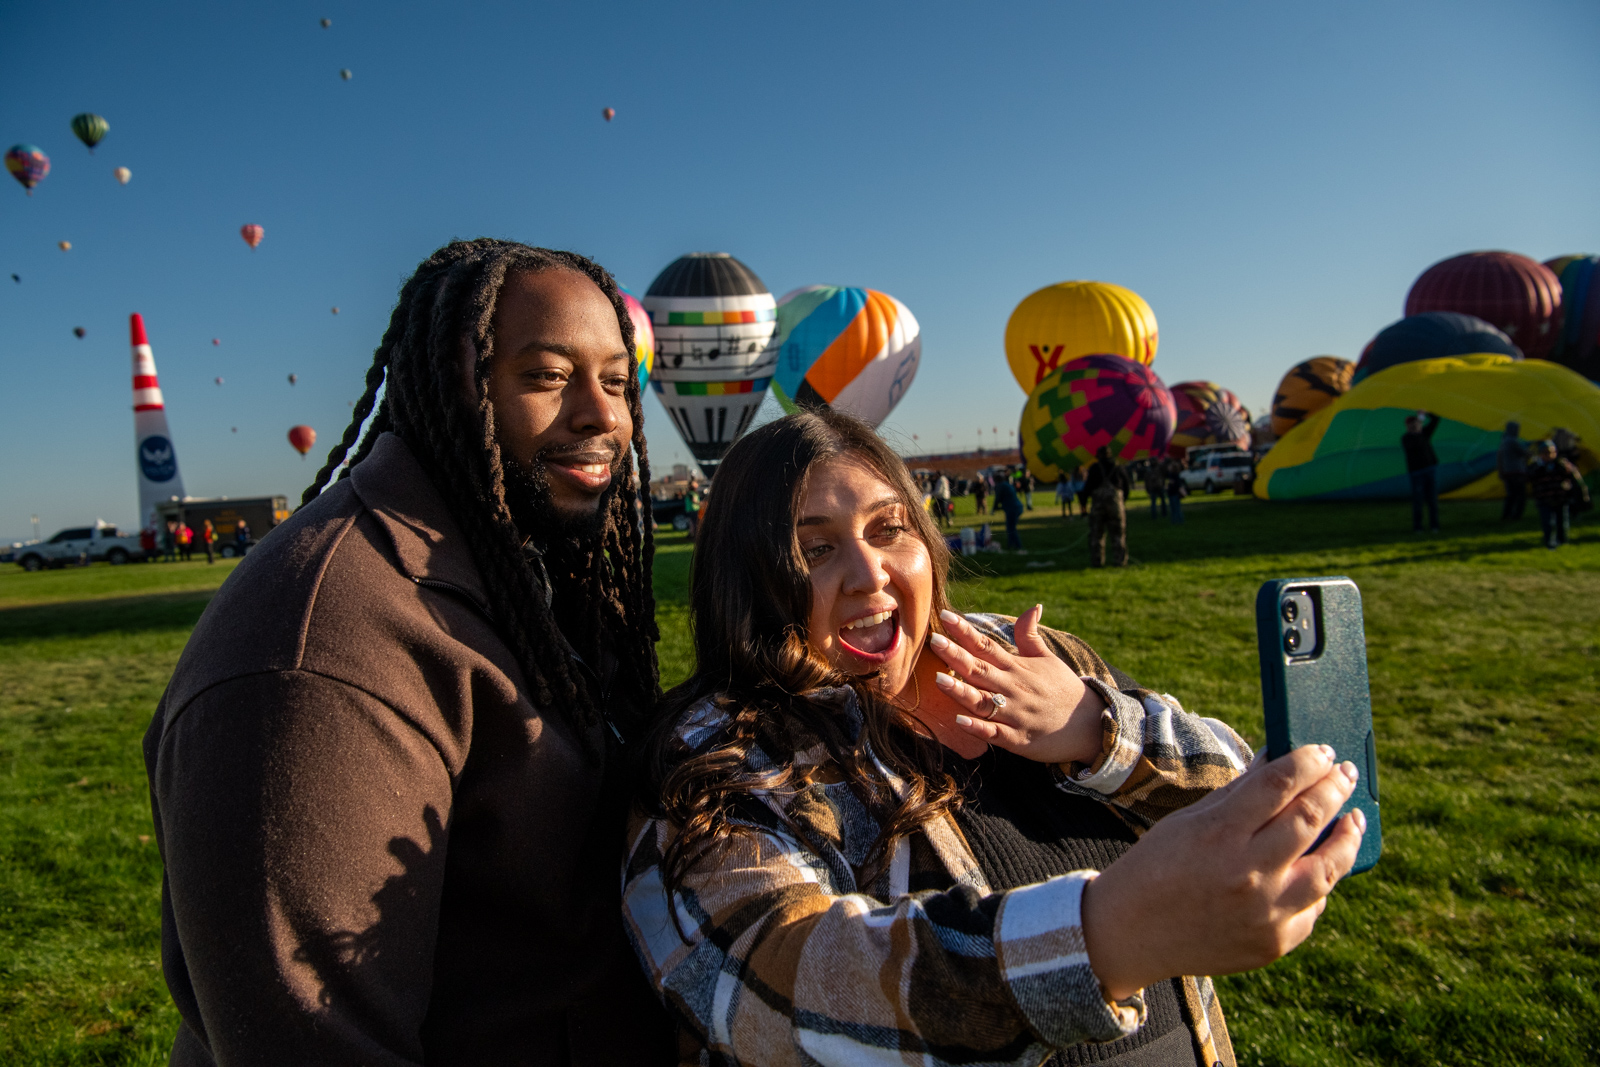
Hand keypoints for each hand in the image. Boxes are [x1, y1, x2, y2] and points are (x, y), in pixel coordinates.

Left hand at [926, 606, 1106, 764]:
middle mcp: (1013, 688)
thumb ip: (1030, 635)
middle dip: (955, 655)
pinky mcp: (1018, 739)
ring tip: (938, 679)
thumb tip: (1033, 606)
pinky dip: (978, 728)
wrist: (1091, 725)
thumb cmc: (1063, 690)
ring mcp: (1015, 714)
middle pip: (979, 669)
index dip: (965, 631)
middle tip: (934, 640)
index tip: (945, 615)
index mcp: (1017, 668)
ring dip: (960, 691)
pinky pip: (994, 733)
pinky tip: (959, 721)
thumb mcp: (1048, 659)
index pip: (986, 645)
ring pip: (982, 701)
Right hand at [1080, 744, 1365, 1000]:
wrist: (1131, 933)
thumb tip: (1280, 759)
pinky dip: (1319, 884)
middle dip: (1334, 789)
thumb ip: (1240, 793)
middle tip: (1346, 774)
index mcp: (1219, 833)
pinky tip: (1320, 867)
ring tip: (1354, 820)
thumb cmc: (1158, 866)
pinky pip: (1311, 908)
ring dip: (1347, 837)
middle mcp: (1247, 872)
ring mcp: (1265, 912)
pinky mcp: (1274, 943)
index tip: (1325, 751)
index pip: (1279, 784)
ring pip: (1328, 868)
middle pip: (1309, 819)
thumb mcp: (1190, 820)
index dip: (1308, 762)